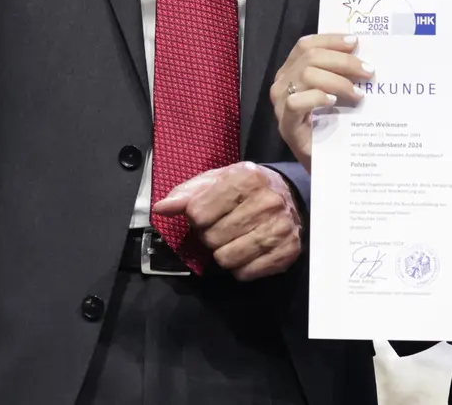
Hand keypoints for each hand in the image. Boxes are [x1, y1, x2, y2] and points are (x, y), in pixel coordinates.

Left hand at [152, 162, 302, 280]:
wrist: (289, 195)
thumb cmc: (246, 188)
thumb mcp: (216, 180)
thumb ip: (187, 193)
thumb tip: (162, 208)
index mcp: (247, 178)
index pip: (198, 213)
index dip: (195, 218)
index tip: (205, 214)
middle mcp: (267, 202)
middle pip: (212, 237)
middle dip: (210, 236)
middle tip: (222, 227)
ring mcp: (281, 228)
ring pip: (227, 258)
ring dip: (224, 253)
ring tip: (233, 240)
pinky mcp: (288, 251)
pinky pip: (246, 273)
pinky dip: (241, 267)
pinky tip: (247, 251)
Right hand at [270, 34, 373, 169]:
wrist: (326, 162)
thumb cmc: (332, 124)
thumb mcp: (335, 92)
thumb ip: (339, 72)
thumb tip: (364, 54)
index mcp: (292, 70)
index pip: (306, 44)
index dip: (330, 40)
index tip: (356, 42)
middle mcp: (282, 83)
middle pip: (311, 57)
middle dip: (344, 61)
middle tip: (368, 71)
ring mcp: (280, 104)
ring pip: (307, 75)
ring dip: (338, 81)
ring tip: (358, 93)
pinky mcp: (285, 125)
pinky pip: (297, 102)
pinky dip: (318, 97)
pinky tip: (333, 102)